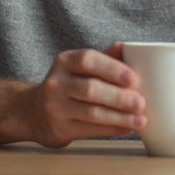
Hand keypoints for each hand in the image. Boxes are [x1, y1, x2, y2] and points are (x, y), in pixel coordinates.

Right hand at [29, 41, 145, 147]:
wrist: (34, 112)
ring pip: (91, 112)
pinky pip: (90, 129)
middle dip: (119, 97)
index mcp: (65, 61)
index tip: (133, 78)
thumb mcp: (80, 67)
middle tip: (141, 103)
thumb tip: (124, 46)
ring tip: (140, 119)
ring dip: (119, 117)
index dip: (112, 69)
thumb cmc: (68, 85)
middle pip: (90, 89)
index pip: (88, 60)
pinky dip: (112, 129)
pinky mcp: (59, 128)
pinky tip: (127, 128)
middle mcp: (56, 82)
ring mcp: (55, 106)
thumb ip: (103, 58)